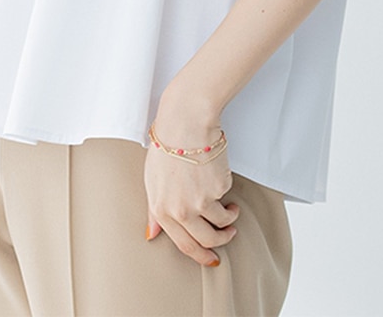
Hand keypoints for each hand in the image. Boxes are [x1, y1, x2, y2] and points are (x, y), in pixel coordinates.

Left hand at [144, 122, 238, 266]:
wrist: (185, 122)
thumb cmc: (167, 147)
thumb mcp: (151, 180)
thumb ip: (154, 211)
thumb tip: (152, 234)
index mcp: (162, 211)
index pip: (184, 245)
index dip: (200, 255)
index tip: (211, 259)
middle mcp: (182, 211)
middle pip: (207, 240)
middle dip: (221, 242)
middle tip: (228, 235)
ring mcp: (202, 201)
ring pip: (223, 223)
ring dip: (230, 220)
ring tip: (231, 210)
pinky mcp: (220, 187)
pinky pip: (227, 196)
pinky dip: (227, 192)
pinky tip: (219, 176)